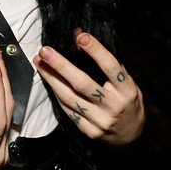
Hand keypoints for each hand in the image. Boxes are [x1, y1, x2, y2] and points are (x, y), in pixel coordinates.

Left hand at [34, 31, 143, 145]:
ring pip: (70, 98)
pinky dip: (56, 94)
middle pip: (83, 84)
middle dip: (61, 66)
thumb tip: (79, 35)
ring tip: (39, 62)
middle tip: (45, 51)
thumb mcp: (123, 80)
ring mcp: (101, 121)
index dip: (96, 51)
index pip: (111, 67)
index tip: (81, 36)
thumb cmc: (125, 99)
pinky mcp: (90, 132)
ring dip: (51, 79)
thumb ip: (104, 60)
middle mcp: (114, 106)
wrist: (131, 134)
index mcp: (127, 90)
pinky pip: (68, 110)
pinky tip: (48, 80)